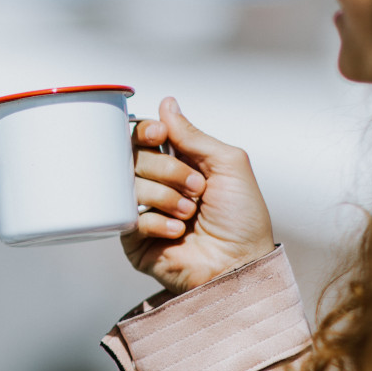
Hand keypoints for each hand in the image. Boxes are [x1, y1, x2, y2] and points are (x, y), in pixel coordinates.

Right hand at [123, 97, 275, 293]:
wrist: (239, 266)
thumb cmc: (243, 221)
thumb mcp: (229, 164)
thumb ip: (193, 134)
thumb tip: (167, 104)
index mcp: (179, 163)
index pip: (145, 136)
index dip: (147, 131)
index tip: (159, 136)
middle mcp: (159, 183)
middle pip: (135, 156)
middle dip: (168, 170)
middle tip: (196, 189)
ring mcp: (144, 210)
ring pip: (129, 185)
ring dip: (166, 197)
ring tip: (189, 215)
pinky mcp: (133, 238)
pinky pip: (128, 216)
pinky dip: (156, 222)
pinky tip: (176, 233)